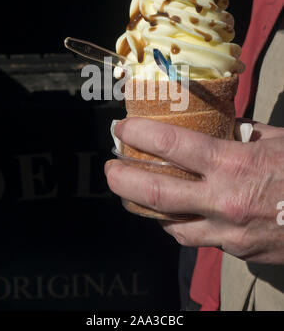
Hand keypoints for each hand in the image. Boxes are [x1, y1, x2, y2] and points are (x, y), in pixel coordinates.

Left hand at [104, 117, 283, 263]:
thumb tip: (215, 125)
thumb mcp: (275, 139)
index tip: (120, 129)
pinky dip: (177, 224)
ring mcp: (228, 234)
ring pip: (169, 225)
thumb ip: (240, 133)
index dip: (138, 135)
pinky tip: (172, 213)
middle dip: (122, 181)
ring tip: (131, 193)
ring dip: (144, 209)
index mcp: (234, 165)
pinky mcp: (237, 252)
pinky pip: (195, 238)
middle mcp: (223, 202)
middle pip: (155, 195)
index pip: (171, 146)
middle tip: (109, 169)